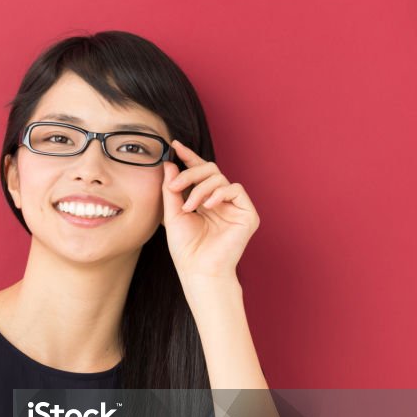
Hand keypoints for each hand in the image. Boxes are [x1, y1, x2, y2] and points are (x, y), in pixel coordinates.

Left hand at [160, 139, 259, 281]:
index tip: (174, 145)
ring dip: (200, 189)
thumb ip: (171, 190)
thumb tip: (169, 164)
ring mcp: (235, 207)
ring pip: (220, 178)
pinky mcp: (247, 214)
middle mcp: (220, 201)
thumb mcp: (172, 215)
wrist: (198, 270)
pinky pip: (236, 189)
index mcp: (204, 201)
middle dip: (190, 173)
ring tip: (189, 207)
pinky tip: (207, 206)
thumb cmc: (185, 248)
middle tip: (175, 187)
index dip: (188, 157)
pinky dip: (219, 193)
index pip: (198, 173)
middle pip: (210, 170)